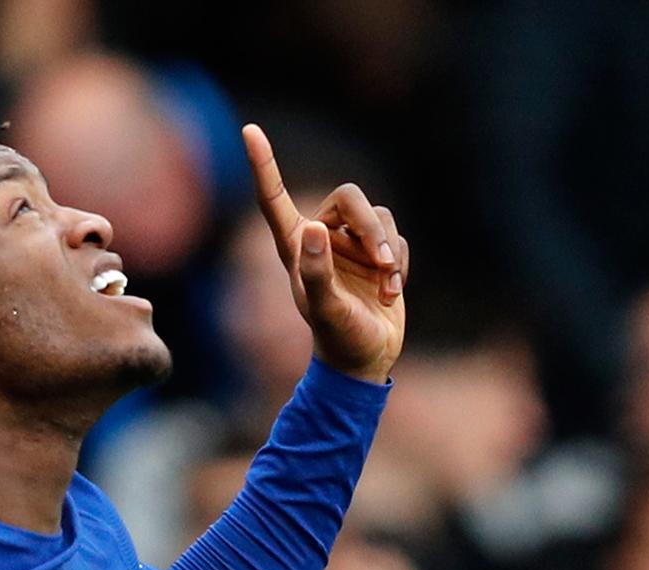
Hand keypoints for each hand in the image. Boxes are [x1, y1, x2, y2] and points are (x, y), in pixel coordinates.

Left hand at [242, 124, 406, 383]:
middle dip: (371, 227)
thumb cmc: (338, 337)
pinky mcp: (378, 253)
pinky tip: (391, 293)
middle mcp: (321, 237)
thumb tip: (313, 228)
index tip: (249, 130)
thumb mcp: (326, 309)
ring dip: (388, 251)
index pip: (274, 198)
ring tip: (386, 287)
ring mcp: (351, 244)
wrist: (365, 359)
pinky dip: (399, 265)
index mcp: (295, 247)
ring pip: (378, 217)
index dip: (263, 164)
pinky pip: (397, 239)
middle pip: (350, 197)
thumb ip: (317, 272)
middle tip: (381, 261)